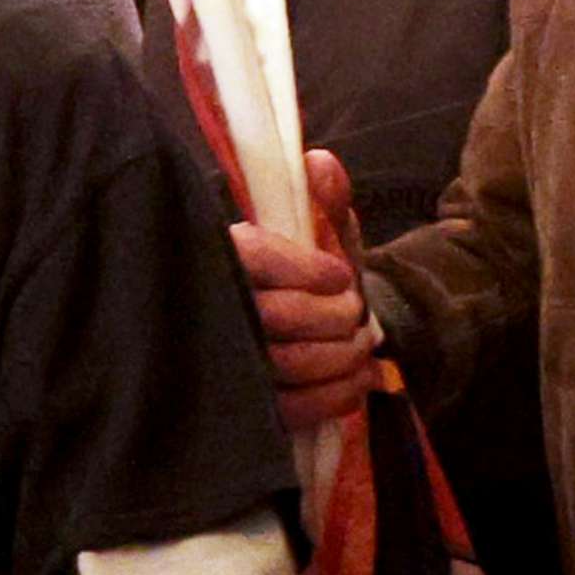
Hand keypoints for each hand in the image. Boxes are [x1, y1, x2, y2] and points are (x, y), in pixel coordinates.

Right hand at [230, 149, 376, 431]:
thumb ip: (324, 197)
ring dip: (341, 355)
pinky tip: (359, 379)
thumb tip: (319, 164)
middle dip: (334, 315)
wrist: (310, 336)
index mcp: (222, 253)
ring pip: (287, 364)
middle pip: (277, 315)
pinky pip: (291, 409)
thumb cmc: (307, 275)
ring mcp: (226, 364)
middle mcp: (213, 307)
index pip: (253, 256)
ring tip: (362, 344)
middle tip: (357, 312)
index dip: (304, 267)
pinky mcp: (245, 409)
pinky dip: (336, 394)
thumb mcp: (319, 230)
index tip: (341, 275)